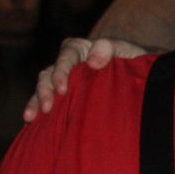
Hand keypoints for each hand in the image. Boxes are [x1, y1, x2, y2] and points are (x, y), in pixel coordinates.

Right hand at [23, 37, 150, 120]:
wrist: (143, 80)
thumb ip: (110, 48)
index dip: (61, 71)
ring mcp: (65, 81)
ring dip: (36, 102)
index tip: (63, 89)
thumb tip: (92, 61)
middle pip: (48, 73)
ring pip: (43, 88)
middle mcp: (69, 64)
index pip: (65, 56)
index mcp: (82, 49)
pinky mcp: (65, 97)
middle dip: (44, 90)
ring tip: (30, 118)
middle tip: (47, 108)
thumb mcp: (127, 51)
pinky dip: (37, 111)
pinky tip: (30, 125)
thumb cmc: (135, 63)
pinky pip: (47, 102)